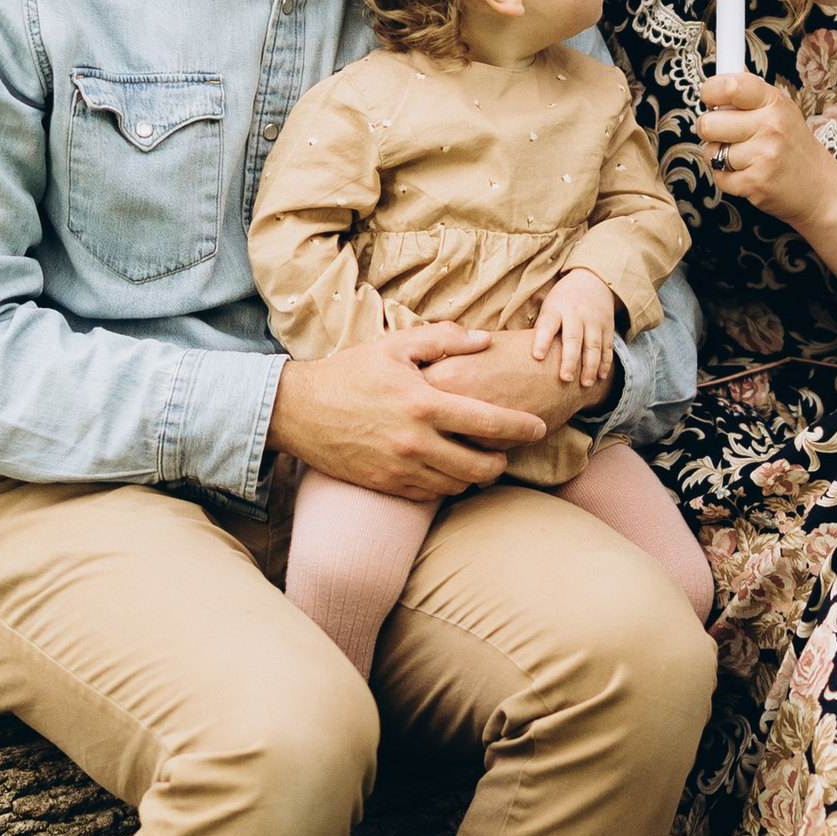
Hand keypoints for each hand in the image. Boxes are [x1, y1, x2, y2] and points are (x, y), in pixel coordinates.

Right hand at [273, 322, 549, 501]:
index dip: (522, 428)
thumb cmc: (349, 372)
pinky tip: (446, 467)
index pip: (490, 423)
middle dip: (502, 460)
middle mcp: (416, 443)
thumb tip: (484, 339)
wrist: (298, 410)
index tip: (538, 427)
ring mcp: (400, 469)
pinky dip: (446, 485)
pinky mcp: (386, 486)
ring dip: (475, 475)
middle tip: (505, 449)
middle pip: (481, 466)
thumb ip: (444, 339)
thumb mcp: (395, 346)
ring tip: (478, 457)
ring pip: (458, 485)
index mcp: (425, 404)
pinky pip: (430, 496)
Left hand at [531, 267, 617, 392]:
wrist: (592, 280)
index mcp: (556, 309)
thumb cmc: (563, 300)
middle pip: (573, 338)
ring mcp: (594, 320)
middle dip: (570, 360)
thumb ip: (542, 327)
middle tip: (565, 379)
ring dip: (590, 366)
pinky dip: (605, 362)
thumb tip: (527, 354)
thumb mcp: (549, 306)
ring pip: (593, 345)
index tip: (537, 357)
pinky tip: (600, 377)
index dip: (542, 341)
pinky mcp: (607, 326)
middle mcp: (576, 314)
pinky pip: (607, 346)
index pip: (548, 325)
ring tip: (585, 384)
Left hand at [696, 71, 836, 230]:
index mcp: (774, 102)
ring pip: (711, 151)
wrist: (820, 187)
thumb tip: (724, 72)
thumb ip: (751, 94)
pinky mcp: (755, 183)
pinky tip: (746, 173)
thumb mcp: (782, 110)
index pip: (728, 85)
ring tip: (742, 156)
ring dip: (719, 156)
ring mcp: (763, 155)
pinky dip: (726, 177)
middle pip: (708, 123)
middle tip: (725, 134)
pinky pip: (718, 176)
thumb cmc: (794, 146)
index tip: (711, 99)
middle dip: (710, 130)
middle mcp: (770, 126)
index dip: (710, 92)